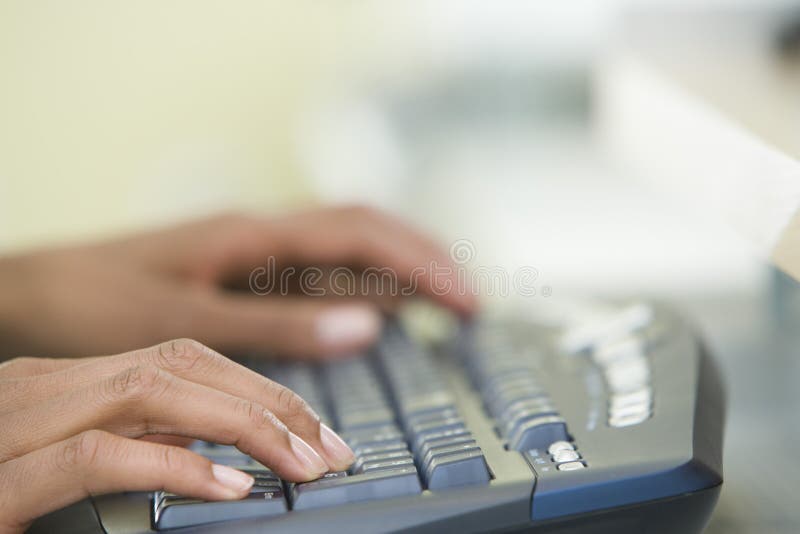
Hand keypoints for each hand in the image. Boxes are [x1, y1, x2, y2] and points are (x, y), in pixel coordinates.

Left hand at [0, 205, 474, 358]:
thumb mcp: (185, 320)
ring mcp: (257, 255)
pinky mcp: (247, 276)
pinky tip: (382, 308)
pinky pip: (320, 277)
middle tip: (471, 298)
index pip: (359, 234)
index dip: (420, 262)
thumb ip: (278, 324)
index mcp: (253, 235)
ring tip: (448, 300)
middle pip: (366, 231)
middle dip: (424, 259)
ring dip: (400, 272)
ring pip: (348, 252)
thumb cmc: (95, 300)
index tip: (464, 295)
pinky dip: (362, 291)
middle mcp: (262, 236)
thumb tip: (365, 326)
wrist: (33, 294)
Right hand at [0, 339, 353, 532]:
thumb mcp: (70, 458)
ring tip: (303, 462)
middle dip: (271, 402)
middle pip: (183, 366)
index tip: (318, 431)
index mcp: (67, 382)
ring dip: (242, 424)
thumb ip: (136, 447)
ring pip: (150, 390)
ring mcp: (14, 425)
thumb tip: (222, 460)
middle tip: (332, 448)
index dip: (261, 390)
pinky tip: (227, 486)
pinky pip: (93, 456)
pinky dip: (169, 464)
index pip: (184, 360)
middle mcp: (43, 387)